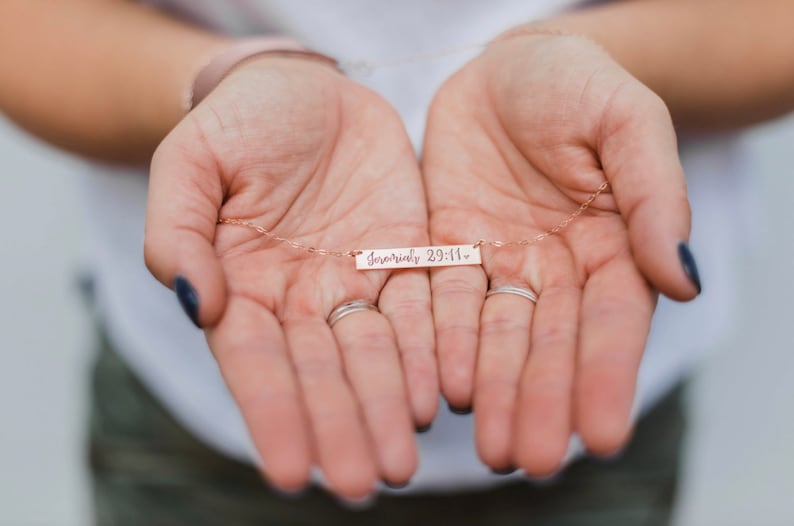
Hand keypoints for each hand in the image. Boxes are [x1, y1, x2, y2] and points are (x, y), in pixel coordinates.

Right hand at [144, 58, 436, 497]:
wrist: (305, 88)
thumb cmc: (238, 123)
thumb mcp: (189, 161)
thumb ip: (179, 231)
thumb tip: (199, 304)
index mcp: (242, 284)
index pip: (257, 362)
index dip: (275, 414)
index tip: (293, 473)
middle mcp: (301, 298)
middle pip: (323, 373)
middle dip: (343, 428)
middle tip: (366, 483)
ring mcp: (356, 280)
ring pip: (376, 355)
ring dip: (388, 409)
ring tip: (402, 463)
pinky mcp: (407, 255)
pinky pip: (422, 309)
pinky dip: (429, 352)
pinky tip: (438, 396)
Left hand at [422, 34, 698, 474]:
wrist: (507, 69)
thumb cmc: (577, 85)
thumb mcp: (625, 121)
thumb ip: (652, 195)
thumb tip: (682, 281)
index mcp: (613, 246)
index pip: (611, 322)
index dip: (605, 377)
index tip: (601, 436)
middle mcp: (556, 269)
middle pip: (548, 344)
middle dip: (538, 402)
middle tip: (526, 460)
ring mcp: (500, 264)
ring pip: (495, 337)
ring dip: (490, 392)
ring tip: (485, 447)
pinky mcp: (447, 250)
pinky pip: (442, 302)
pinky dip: (441, 344)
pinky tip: (439, 387)